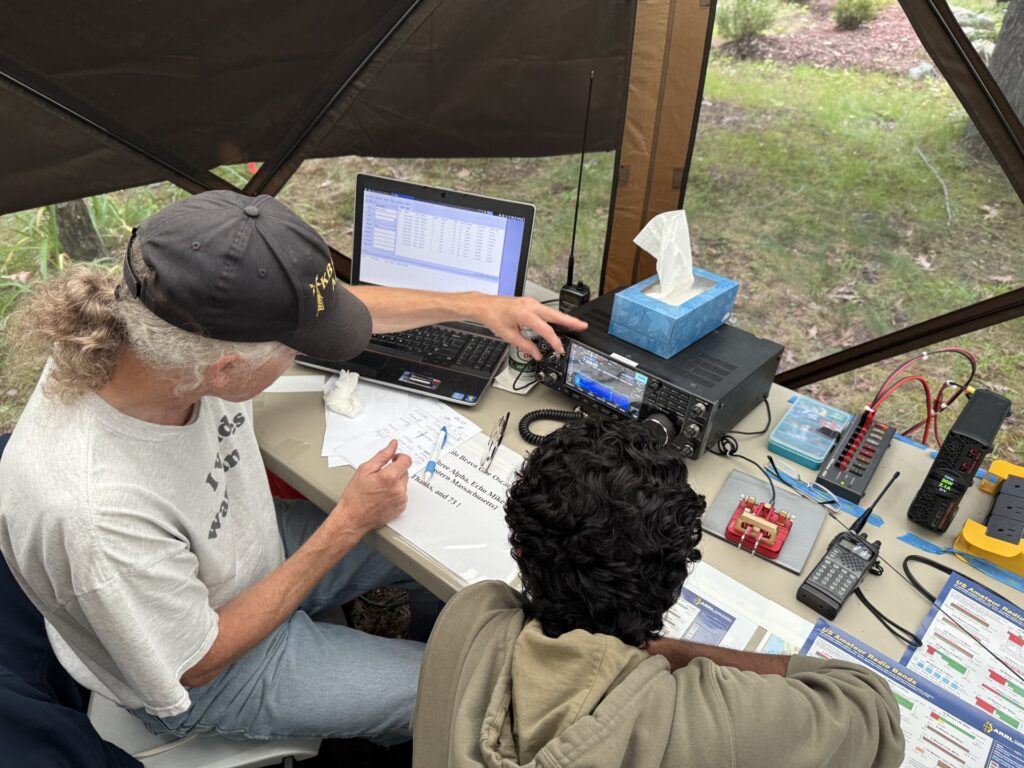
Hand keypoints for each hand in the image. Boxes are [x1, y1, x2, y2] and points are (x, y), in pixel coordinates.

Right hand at [331, 440, 410, 534]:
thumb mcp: (364, 470)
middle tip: (379, 476)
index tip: (393, 458)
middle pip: (405, 471)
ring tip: (379, 488)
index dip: (399, 457)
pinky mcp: (401, 507)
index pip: (406, 460)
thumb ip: (382, 456)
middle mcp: (398, 489)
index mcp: (390, 477)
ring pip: (403, 483)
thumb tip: (393, 445)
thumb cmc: (355, 496)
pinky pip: (402, 494)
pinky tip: (382, 496)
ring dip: (395, 482)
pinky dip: (395, 493)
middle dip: (395, 470)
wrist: (353, 518)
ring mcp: (401, 499)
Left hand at [472, 296, 587, 360]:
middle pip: (556, 315)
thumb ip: (525, 346)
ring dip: (564, 318)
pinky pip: (545, 310)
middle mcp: (531, 306)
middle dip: (570, 321)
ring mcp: (531, 303)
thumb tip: (537, 354)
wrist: (485, 306)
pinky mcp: (530, 303)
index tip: (560, 349)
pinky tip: (559, 322)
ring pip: (552, 312)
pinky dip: (554, 316)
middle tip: (583, 326)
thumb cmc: (494, 317)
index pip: (546, 330)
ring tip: (576, 325)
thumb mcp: (509, 335)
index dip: (555, 341)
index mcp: (526, 314)